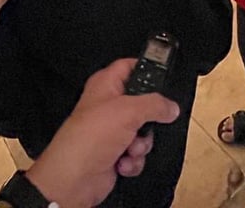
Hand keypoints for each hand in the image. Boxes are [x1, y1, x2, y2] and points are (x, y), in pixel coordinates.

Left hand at [25, 59, 180, 207]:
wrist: (74, 178)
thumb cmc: (89, 137)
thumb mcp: (129, 111)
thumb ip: (155, 105)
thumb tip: (170, 106)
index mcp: (106, 85)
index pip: (129, 66)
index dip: (146, 69)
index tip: (163, 79)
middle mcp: (108, 106)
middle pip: (142, 104)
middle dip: (149, 120)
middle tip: (145, 123)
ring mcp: (111, 131)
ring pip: (142, 132)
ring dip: (141, 144)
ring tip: (130, 148)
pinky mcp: (114, 153)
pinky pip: (136, 153)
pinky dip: (133, 160)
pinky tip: (123, 162)